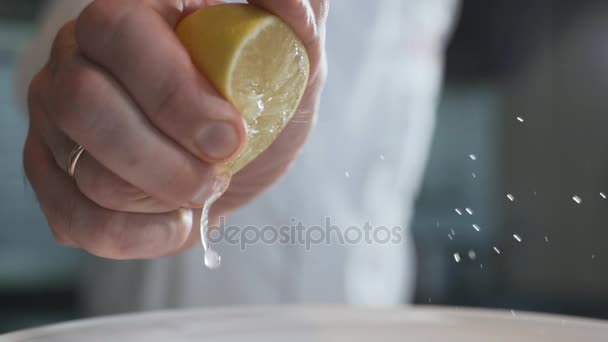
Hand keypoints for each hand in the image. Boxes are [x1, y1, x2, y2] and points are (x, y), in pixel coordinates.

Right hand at [24, 0, 327, 259]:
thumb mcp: (291, 59)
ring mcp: (55, 120)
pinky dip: (138, 236)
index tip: (230, 136)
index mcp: (131, 16)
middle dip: (166, 160)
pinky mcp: (51, 176)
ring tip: (200, 191)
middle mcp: (77, 60)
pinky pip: (75, 222)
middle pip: (86, 106)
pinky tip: (173, 219)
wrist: (234, 156)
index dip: (174, 94)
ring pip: (86, 174)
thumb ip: (295, 21)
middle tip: (217, 176)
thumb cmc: (258, 100)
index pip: (123, 35)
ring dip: (160, 199)